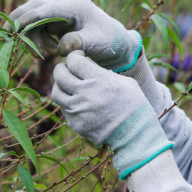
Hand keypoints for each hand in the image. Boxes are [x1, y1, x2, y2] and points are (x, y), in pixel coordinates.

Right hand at [9, 0, 140, 71]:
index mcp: (75, 6)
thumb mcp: (95, 43)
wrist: (116, 43)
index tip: (14, 31)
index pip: (44, 9)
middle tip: (8, 35)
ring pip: (35, 20)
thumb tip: (61, 47)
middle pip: (34, 6)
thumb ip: (78, 42)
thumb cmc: (109, 41)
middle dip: (20, 20)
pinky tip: (52, 51)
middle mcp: (66, 5)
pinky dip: (40, 40)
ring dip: (34, 37)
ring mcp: (61, 12)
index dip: (27, 19)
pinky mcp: (59, 22)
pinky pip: (40, 28)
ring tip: (45, 55)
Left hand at [52, 51, 172, 178]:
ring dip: (60, 85)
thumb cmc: (134, 105)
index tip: (79, 57)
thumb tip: (87, 65)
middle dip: (62, 68)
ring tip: (68, 85)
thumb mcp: (125, 82)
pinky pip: (64, 109)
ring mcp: (77, 110)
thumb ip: (103, 72)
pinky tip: (78, 102)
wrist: (134, 135)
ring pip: (56, 92)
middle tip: (68, 68)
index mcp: (98, 80)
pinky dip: (68, 102)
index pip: (74, 61)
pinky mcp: (75, 123)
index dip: (74, 56)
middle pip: (60, 74)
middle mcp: (84, 94)